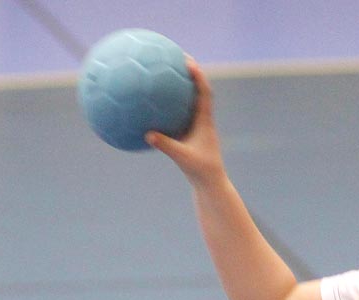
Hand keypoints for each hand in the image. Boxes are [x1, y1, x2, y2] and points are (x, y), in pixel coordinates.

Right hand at [146, 60, 224, 187]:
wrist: (210, 184)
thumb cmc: (201, 171)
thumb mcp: (182, 158)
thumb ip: (166, 145)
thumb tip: (147, 134)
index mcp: (205, 121)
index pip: (204, 92)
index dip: (198, 75)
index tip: (188, 61)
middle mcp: (202, 120)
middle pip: (196, 90)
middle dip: (186, 73)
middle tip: (174, 57)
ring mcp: (195, 127)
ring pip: (187, 102)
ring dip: (178, 87)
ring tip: (163, 73)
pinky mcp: (188, 135)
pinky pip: (177, 115)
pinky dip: (167, 108)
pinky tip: (151, 106)